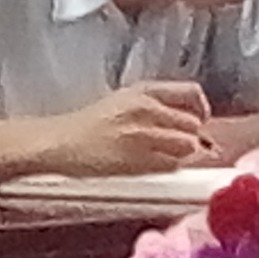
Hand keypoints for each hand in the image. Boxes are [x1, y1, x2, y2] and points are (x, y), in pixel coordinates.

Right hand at [47, 83, 218, 175]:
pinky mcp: (138, 160)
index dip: (200, 108)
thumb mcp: (122, 100)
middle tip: (176, 143)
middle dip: (190, 135)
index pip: (191, 93)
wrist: (58, 143)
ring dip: (181, 153)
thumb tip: (189, 121)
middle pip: (192, 124)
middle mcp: (147, 110)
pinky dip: (169, 166)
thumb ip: (155, 105)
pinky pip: (171, 165)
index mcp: (143, 91)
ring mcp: (143, 136)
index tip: (198, 119)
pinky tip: (152, 164)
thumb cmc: (86, 125)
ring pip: (187, 146)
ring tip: (163, 154)